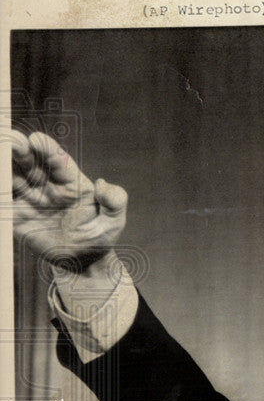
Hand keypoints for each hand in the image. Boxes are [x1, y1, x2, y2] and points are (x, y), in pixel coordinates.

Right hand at [8, 129, 127, 271]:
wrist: (82, 262)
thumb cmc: (100, 237)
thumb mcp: (114, 221)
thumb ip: (115, 201)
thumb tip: (102, 184)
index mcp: (71, 182)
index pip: (58, 161)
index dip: (47, 148)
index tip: (36, 138)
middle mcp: (48, 186)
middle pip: (31, 163)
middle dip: (19, 150)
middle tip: (12, 140)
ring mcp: (30, 199)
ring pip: (12, 176)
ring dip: (3, 165)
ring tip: (0, 153)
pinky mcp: (16, 215)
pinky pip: (4, 199)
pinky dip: (0, 189)